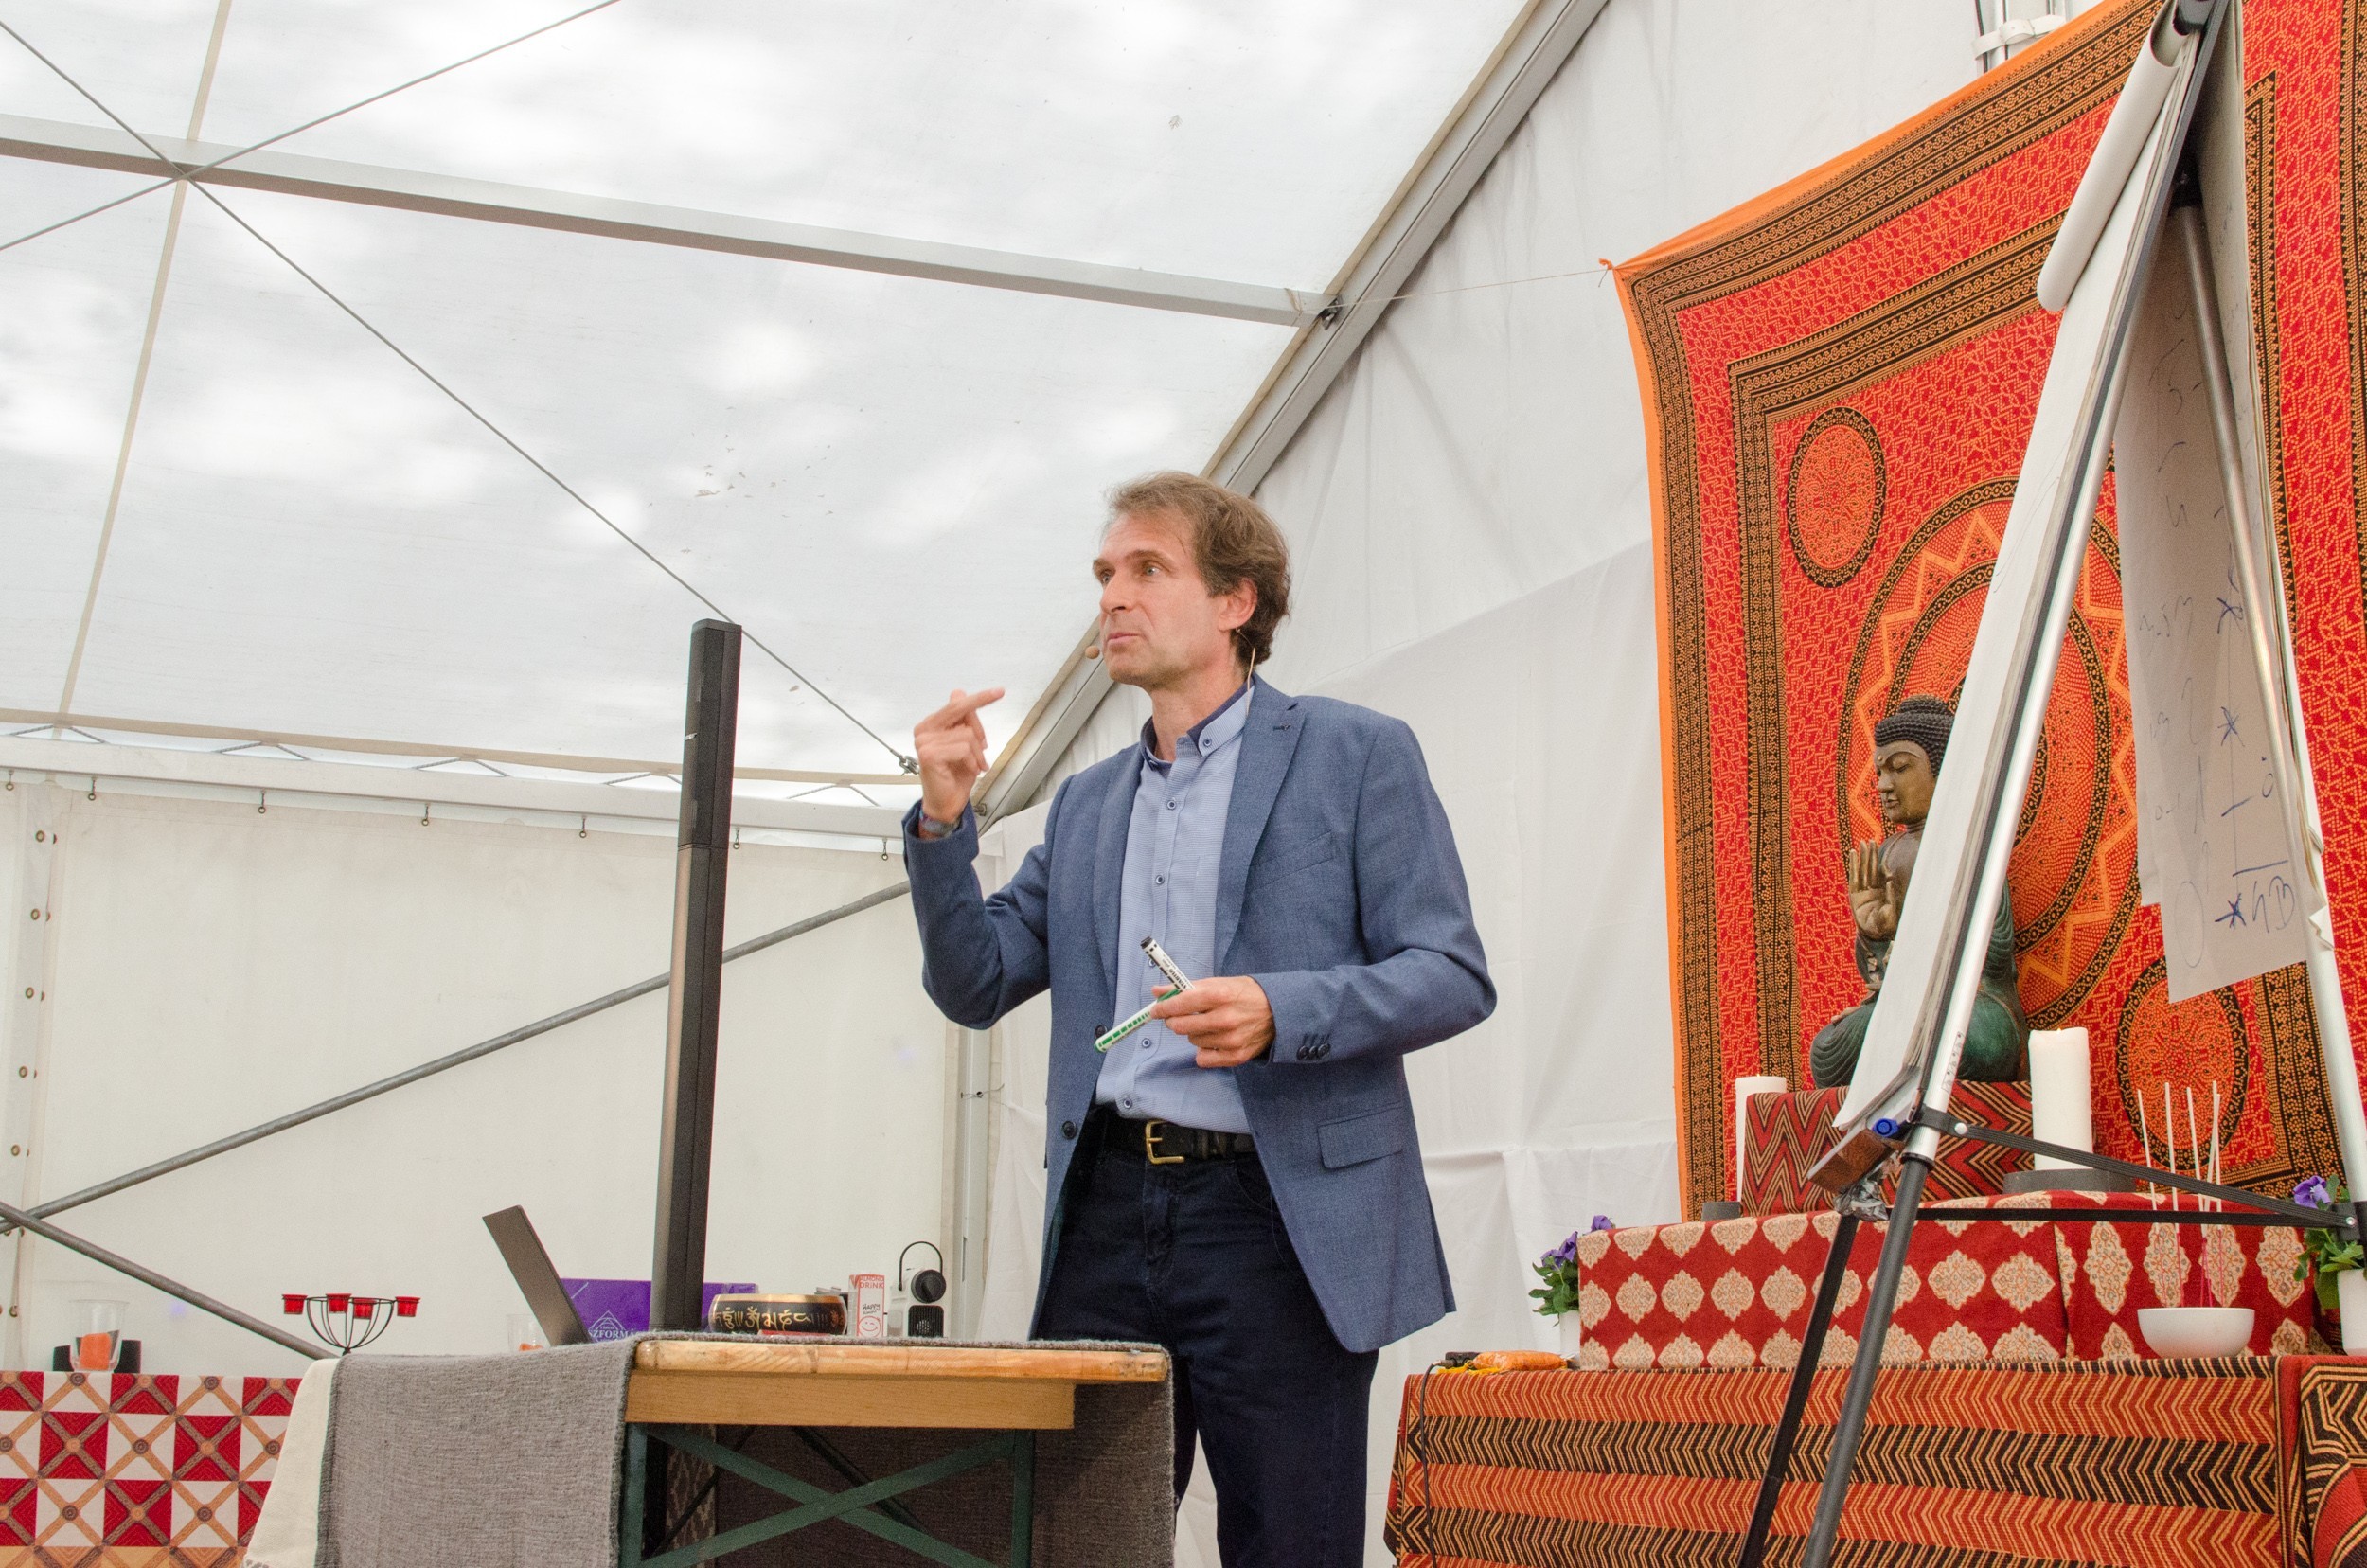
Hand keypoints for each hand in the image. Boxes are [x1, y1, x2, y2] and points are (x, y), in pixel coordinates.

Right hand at [912, 687, 1002, 822]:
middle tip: (999, 695)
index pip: (955, 703)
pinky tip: (970, 769)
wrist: (947, 802)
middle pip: (958, 709)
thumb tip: (960, 695)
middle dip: (980, 703)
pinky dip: (972, 760)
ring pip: (966, 734)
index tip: (998, 692)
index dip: (978, 698)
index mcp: (931, 725)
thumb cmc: (956, 775)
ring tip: (976, 765)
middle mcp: (924, 730)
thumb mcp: (966, 745)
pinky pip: (962, 748)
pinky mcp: (928, 754)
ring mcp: (924, 741)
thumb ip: (964, 722)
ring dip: (978, 752)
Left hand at [1150, 977, 1274, 1067]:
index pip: (1180, 1004)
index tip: (1157, 1010)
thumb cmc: (1244, 994)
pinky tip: (1215, 1040)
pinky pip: (1202, 1059)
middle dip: (1174, 1021)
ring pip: (1192, 1041)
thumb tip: (1157, 991)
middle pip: (1180, 1027)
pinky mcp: (1236, 1056)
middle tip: (1179, 1016)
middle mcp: (1225, 1019)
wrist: (1279, 1011)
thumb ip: (1186, 988)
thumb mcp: (1218, 983)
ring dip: (1194, 1033)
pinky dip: (1204, 1051)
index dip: (1163, 1008)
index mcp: (1219, 995)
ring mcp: (1231, 1040)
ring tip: (1209, 1025)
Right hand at [1845, 840, 1900, 940]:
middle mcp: (1872, 889)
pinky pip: (1853, 877)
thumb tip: (1889, 880)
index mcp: (1882, 891)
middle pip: (1870, 868)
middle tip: (1869, 840)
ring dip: (1862, 857)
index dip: (1879, 860)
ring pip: (1862, 870)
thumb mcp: (1892, 911)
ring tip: (1861, 844)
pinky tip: (1853, 855)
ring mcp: (1862, 891)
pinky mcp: (1854, 895)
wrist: (1874, 936)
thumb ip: (1891, 896)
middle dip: (1870, 854)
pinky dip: (1853, 866)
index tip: (1879, 848)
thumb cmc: (1886, 926)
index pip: (1880, 872)